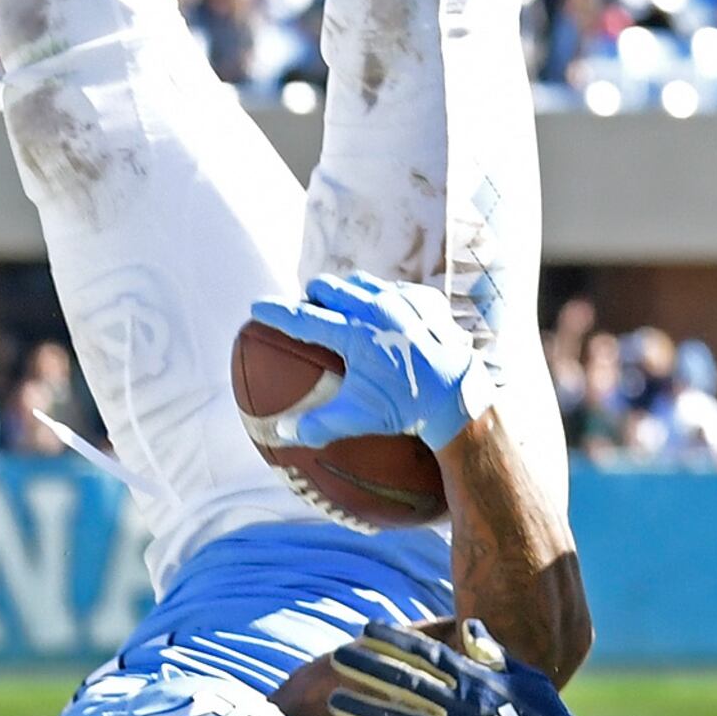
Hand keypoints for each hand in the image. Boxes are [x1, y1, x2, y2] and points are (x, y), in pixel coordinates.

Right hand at [248, 274, 495, 451]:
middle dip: (313, 295)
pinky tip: (384, 312)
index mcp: (353, 332)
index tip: (257, 307)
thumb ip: (317, 424)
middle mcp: (375, 308)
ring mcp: (402, 300)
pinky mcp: (426, 299)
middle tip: (308, 307)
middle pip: (328, 287)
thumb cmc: (406, 409)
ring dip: (346, 291)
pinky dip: (382, 297)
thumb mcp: (359, 418)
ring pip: (360, 281)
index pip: (303, 318)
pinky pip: (395, 288)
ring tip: (342, 305)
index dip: (276, 312)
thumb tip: (279, 434)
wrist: (459, 397)